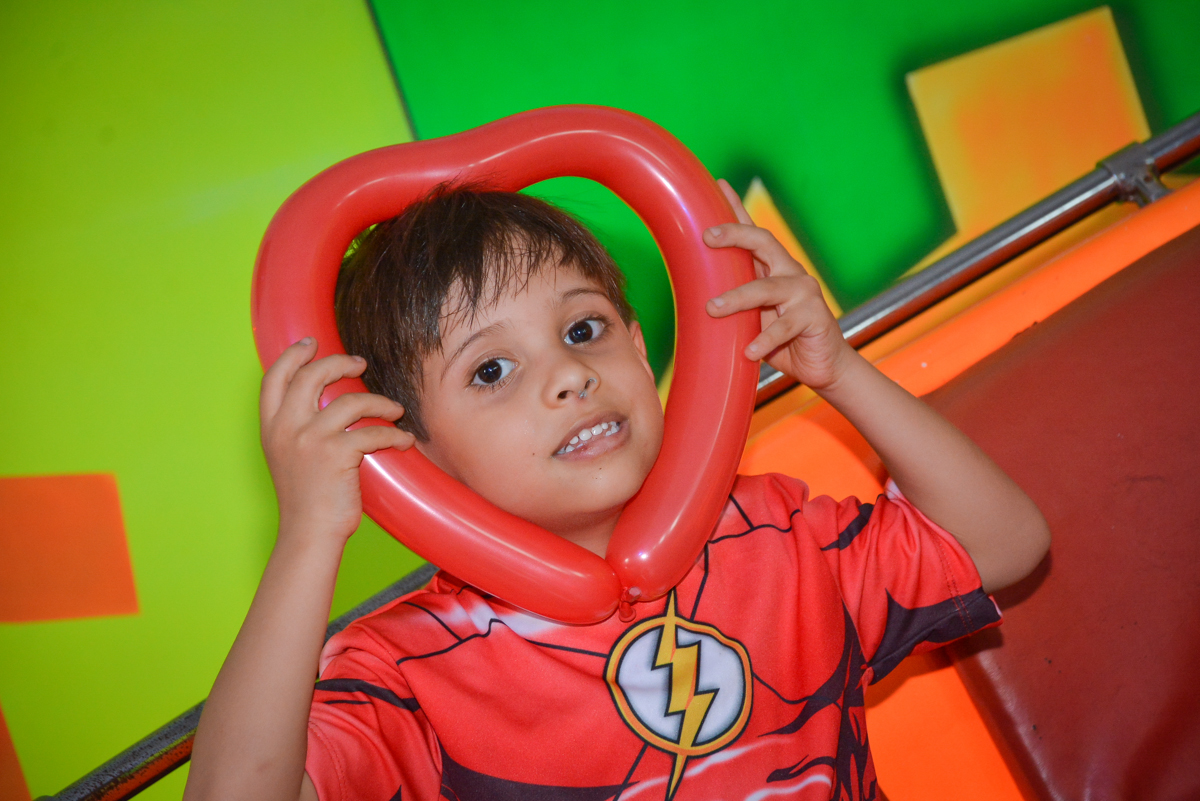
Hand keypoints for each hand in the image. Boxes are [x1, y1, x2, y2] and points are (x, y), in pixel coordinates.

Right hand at [260, 338, 414, 546]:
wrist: (308, 533)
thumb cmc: (305, 498)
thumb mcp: (287, 455)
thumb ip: (296, 426)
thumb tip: (322, 399)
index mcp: (271, 427)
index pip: (274, 377)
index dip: (293, 355)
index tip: (310, 343)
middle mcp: (286, 428)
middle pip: (312, 375)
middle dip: (340, 362)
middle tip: (360, 363)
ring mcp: (310, 439)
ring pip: (352, 400)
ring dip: (380, 403)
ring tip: (395, 410)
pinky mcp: (337, 454)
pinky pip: (373, 432)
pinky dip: (394, 435)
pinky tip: (403, 440)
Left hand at [703, 180, 852, 391]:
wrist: (823, 365)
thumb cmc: (784, 340)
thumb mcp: (755, 317)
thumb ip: (737, 304)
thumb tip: (698, 299)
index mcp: (774, 268)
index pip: (754, 233)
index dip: (736, 208)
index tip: (718, 185)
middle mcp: (790, 272)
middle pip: (764, 242)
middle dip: (735, 235)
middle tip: (707, 237)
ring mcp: (804, 293)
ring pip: (766, 288)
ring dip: (737, 298)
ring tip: (713, 309)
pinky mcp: (815, 317)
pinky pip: (784, 327)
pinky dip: (764, 340)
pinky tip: (749, 351)